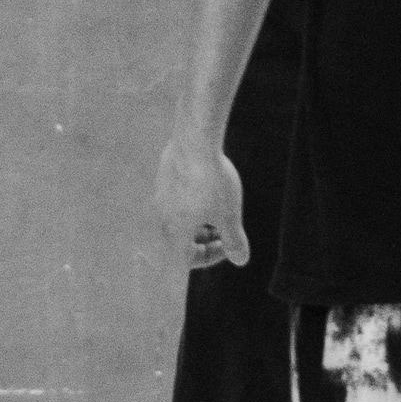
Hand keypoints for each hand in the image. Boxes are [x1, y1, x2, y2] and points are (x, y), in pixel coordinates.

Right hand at [153, 125, 245, 269]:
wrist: (194, 141)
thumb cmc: (212, 182)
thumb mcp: (229, 215)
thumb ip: (234, 241)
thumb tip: (240, 259)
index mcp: (175, 233)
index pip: (188, 260)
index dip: (211, 258)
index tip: (229, 245)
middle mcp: (162, 217)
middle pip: (182, 240)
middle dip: (206, 239)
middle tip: (226, 228)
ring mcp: (160, 196)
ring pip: (180, 218)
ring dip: (200, 220)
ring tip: (220, 208)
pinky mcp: (163, 177)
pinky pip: (177, 199)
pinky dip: (193, 202)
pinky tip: (209, 185)